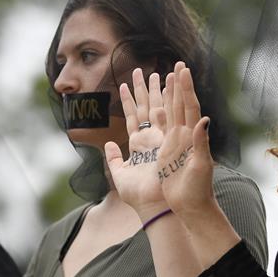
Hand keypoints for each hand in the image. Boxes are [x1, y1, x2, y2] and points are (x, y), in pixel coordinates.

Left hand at [104, 68, 167, 219]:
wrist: (156, 206)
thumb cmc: (139, 196)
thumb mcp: (121, 176)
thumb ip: (114, 160)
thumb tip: (108, 145)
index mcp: (140, 145)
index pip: (134, 117)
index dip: (128, 102)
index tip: (124, 85)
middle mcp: (152, 138)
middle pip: (147, 107)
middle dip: (144, 88)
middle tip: (141, 70)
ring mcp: (161, 139)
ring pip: (157, 107)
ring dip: (155, 89)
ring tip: (154, 71)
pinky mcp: (169, 142)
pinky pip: (168, 116)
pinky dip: (168, 100)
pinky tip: (169, 85)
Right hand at [157, 64, 218, 221]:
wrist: (191, 207)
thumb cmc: (198, 190)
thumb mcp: (200, 167)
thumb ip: (201, 144)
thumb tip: (205, 120)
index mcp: (192, 137)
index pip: (189, 107)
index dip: (185, 88)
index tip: (182, 70)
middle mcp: (185, 136)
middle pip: (180, 105)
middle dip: (178, 85)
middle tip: (177, 65)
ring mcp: (176, 143)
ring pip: (171, 113)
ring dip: (169, 95)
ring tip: (165, 78)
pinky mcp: (167, 152)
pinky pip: (162, 128)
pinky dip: (160, 114)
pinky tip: (158, 106)